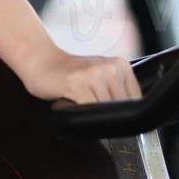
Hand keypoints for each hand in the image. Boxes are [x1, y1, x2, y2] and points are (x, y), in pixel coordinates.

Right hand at [18, 47, 142, 105]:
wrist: (42, 61)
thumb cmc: (71, 73)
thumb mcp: (101, 76)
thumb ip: (117, 90)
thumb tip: (129, 117)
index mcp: (121, 65)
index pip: (136, 100)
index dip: (124, 113)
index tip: (111, 115)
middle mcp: (111, 68)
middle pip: (121, 107)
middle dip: (109, 116)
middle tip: (91, 110)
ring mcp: (95, 75)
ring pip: (106, 111)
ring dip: (94, 116)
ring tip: (82, 106)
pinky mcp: (77, 84)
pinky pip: (89, 110)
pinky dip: (83, 115)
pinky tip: (74, 106)